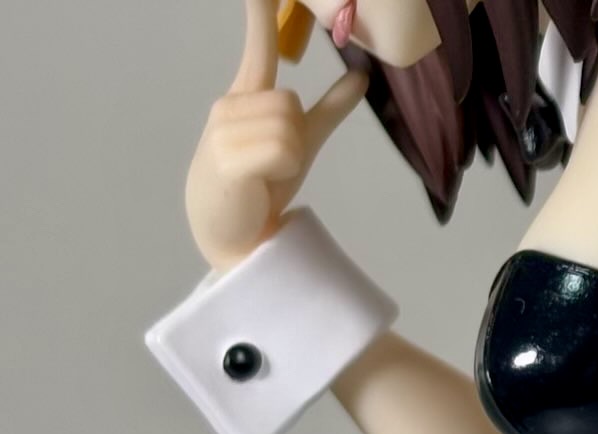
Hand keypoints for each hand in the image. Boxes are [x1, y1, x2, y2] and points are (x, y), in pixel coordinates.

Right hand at [186, 0, 366, 270]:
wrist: (234, 234)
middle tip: (274, 164)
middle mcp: (229, 108)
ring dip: (290, 155)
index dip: (260, 18)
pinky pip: (281, 149)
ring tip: (266, 174)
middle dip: (297, 134)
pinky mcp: (225, 157)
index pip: (256, 51)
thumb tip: (361, 77)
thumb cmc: (263, 185)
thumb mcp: (301, 142)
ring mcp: (222, 131)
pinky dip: (283, 169)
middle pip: (292, 102)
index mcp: (244, 100)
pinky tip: (260, 182)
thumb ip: (328, 109)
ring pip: (288, 125)